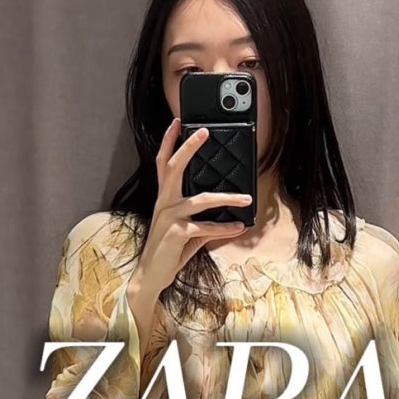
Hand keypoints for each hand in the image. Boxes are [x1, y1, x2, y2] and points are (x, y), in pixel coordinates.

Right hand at [135, 117, 251, 294]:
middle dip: (188, 148)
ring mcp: (169, 217)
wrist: (152, 276)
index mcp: (164, 198)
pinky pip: (206, 228)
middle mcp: (164, 203)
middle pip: (174, 168)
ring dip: (227, 198)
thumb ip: (206, 223)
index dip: (169, 142)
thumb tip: (232, 221)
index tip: (178, 122)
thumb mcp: (188, 234)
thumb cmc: (168, 252)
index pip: (164, 164)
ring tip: (246, 197)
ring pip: (201, 200)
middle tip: (203, 131)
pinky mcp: (177, 234)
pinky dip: (224, 228)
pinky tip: (238, 228)